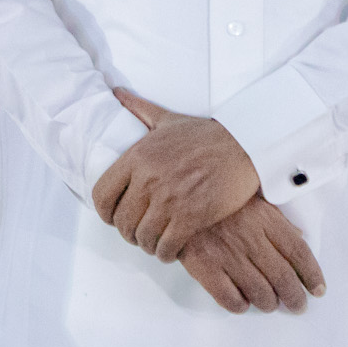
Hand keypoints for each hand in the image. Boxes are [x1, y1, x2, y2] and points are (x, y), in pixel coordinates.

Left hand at [90, 88, 259, 260]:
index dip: (105, 213)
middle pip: (122, 222)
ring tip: (155, 242)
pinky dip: (165, 253)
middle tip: (139, 232)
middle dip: (129, 232)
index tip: (115, 217)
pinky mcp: (191, 216)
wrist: (245, 144)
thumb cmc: (206, 134)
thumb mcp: (167, 119)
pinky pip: (166, 246)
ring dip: (147, 244)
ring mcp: (169, 199)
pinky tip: (171, 249)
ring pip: (142, 237)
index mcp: (137, 156)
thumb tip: (117, 93)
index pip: (102, 195)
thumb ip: (139, 109)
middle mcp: (148, 178)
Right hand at [178, 197, 326, 313]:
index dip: (312, 274)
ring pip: (260, 292)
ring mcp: (227, 254)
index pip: (298, 251)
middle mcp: (250, 239)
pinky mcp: (205, 267)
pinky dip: (240, 305)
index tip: (318, 289)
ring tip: (271, 304)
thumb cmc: (219, 202)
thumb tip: (301, 239)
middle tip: (298, 306)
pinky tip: (243, 303)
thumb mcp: (253, 201)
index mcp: (265, 219)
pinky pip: (230, 298)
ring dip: (270, 303)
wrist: (177, 199)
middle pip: (283, 277)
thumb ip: (277, 221)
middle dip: (295, 297)